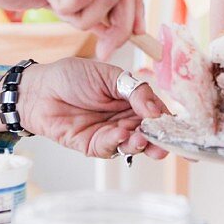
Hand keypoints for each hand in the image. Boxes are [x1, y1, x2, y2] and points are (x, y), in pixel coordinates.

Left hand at [0, 58, 169, 159]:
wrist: (39, 89)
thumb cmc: (71, 76)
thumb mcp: (108, 75)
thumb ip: (135, 91)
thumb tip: (157, 110)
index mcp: (133, 99)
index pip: (157, 113)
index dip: (170, 123)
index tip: (184, 132)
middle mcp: (125, 118)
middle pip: (149, 134)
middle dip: (159, 141)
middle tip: (166, 144)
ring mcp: (110, 133)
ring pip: (132, 144)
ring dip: (139, 144)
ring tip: (140, 138)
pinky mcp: (93, 145)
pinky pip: (110, 148)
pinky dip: (117, 142)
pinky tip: (120, 134)